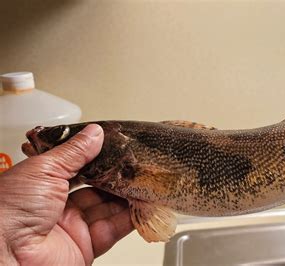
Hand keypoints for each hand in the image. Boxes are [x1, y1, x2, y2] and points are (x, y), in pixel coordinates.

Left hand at [0, 124, 132, 265]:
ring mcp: (74, 226)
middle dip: (117, 175)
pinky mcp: (87, 245)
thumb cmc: (8, 210)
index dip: (98, 157)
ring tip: (145, 178)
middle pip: (97, 187)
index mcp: (43, 185)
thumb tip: (95, 133)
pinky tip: (142, 203)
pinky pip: (115, 228)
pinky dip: (131, 216)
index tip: (118, 146)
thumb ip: (74, 152)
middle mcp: (59, 205)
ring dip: (128, 194)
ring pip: (109, 206)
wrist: (5, 254)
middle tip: (136, 162)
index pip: (78, 167)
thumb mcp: (43, 169)